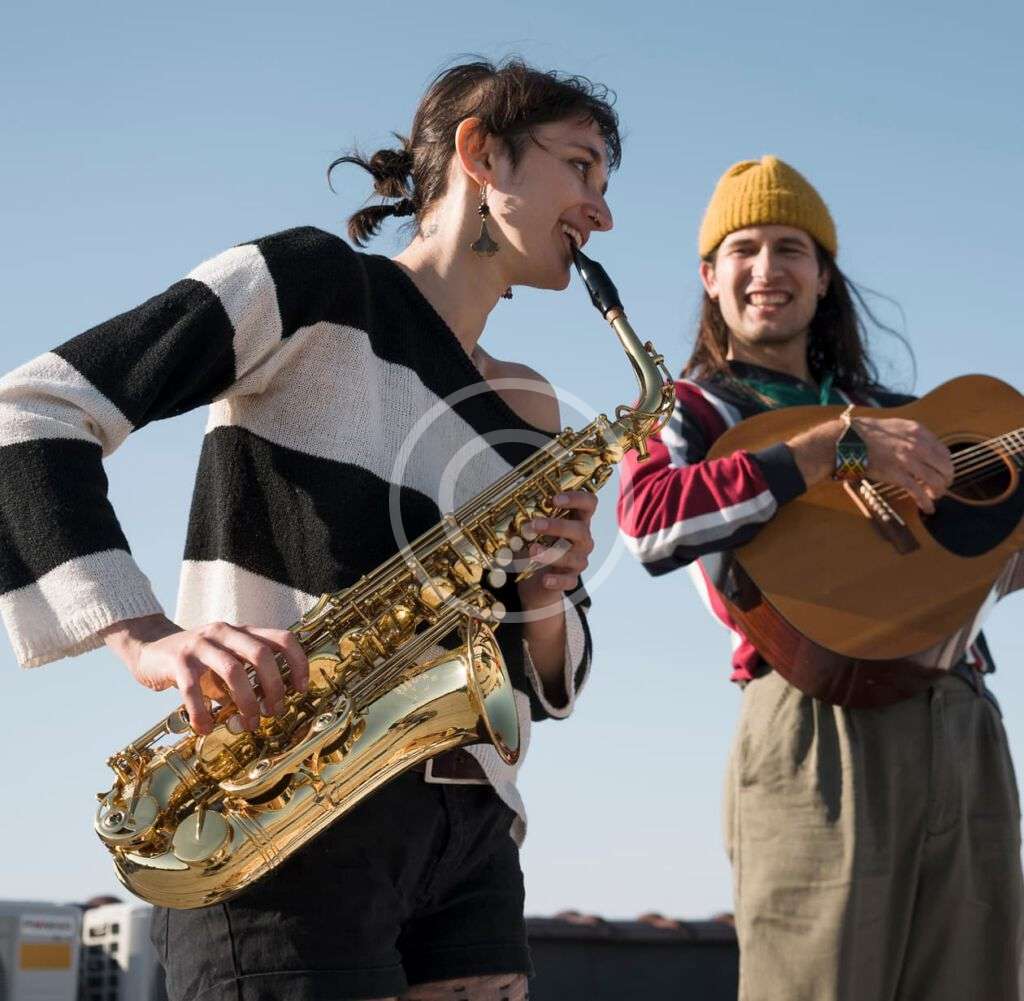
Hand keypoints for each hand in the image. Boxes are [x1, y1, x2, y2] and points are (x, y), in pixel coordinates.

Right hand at [101, 614, 308, 734]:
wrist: (150, 648)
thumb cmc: (198, 661)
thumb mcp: (228, 660)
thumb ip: (249, 675)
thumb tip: (274, 705)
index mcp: (243, 631)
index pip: (282, 638)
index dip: (298, 663)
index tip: (301, 689)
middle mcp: (225, 632)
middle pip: (262, 654)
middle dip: (274, 686)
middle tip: (274, 711)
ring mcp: (201, 644)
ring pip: (233, 670)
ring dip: (246, 701)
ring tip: (248, 723)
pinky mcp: (178, 661)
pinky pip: (194, 689)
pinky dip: (203, 713)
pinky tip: (206, 727)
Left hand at [517, 491, 597, 609]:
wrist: (536, 579)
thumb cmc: (540, 546)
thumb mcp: (534, 530)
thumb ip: (528, 519)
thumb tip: (509, 511)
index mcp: (576, 520)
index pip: (588, 503)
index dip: (576, 498)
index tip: (554, 499)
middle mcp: (582, 540)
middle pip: (581, 530)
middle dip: (558, 526)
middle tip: (535, 525)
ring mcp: (578, 560)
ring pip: (573, 557)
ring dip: (552, 553)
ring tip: (532, 551)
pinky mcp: (571, 579)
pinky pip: (568, 581)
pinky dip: (557, 580)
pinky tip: (545, 579)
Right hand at [854, 416, 953, 512]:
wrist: (847, 439)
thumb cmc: (866, 433)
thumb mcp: (896, 426)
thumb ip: (912, 436)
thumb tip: (922, 449)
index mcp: (918, 432)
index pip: (944, 452)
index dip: (945, 465)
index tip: (942, 472)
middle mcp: (917, 445)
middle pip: (945, 467)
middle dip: (946, 480)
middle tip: (941, 487)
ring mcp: (908, 461)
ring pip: (935, 481)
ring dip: (938, 492)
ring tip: (934, 497)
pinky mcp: (896, 475)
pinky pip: (918, 491)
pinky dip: (925, 502)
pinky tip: (927, 508)